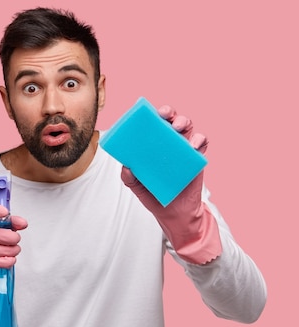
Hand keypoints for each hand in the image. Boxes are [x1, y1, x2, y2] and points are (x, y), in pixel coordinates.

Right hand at [0, 203, 27, 308]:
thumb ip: (10, 223)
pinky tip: (9, 260)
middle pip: (1, 233)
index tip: (6, 213)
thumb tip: (22, 223)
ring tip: (13, 252)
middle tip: (15, 241)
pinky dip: (8, 261)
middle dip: (14, 239)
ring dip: (13, 251)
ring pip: (3, 248)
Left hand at [121, 105, 220, 263]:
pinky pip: (202, 143)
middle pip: (172, 120)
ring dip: (184, 122)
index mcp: (154, 145)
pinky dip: (200, 140)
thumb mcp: (137, 187)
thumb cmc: (153, 194)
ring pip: (188, 127)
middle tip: (164, 116)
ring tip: (178, 128)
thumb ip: (129, 178)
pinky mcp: (197, 158)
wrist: (173, 212)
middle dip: (169, 113)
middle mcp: (169, 143)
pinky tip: (194, 146)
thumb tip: (126, 167)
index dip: (152, 114)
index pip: (154, 124)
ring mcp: (184, 149)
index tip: (149, 113)